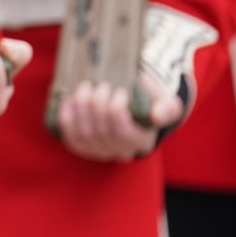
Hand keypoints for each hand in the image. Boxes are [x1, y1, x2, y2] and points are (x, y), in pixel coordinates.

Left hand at [57, 76, 181, 162]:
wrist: (134, 105)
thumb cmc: (150, 100)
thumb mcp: (166, 102)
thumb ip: (168, 108)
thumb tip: (156, 116)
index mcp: (142, 142)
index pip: (122, 131)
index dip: (115, 109)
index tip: (119, 90)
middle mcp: (121, 151)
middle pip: (100, 131)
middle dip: (96, 104)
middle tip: (99, 85)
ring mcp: (100, 151)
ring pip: (83, 133)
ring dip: (81, 107)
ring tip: (85, 87)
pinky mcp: (83, 147)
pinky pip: (70, 136)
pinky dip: (67, 117)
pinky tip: (70, 100)